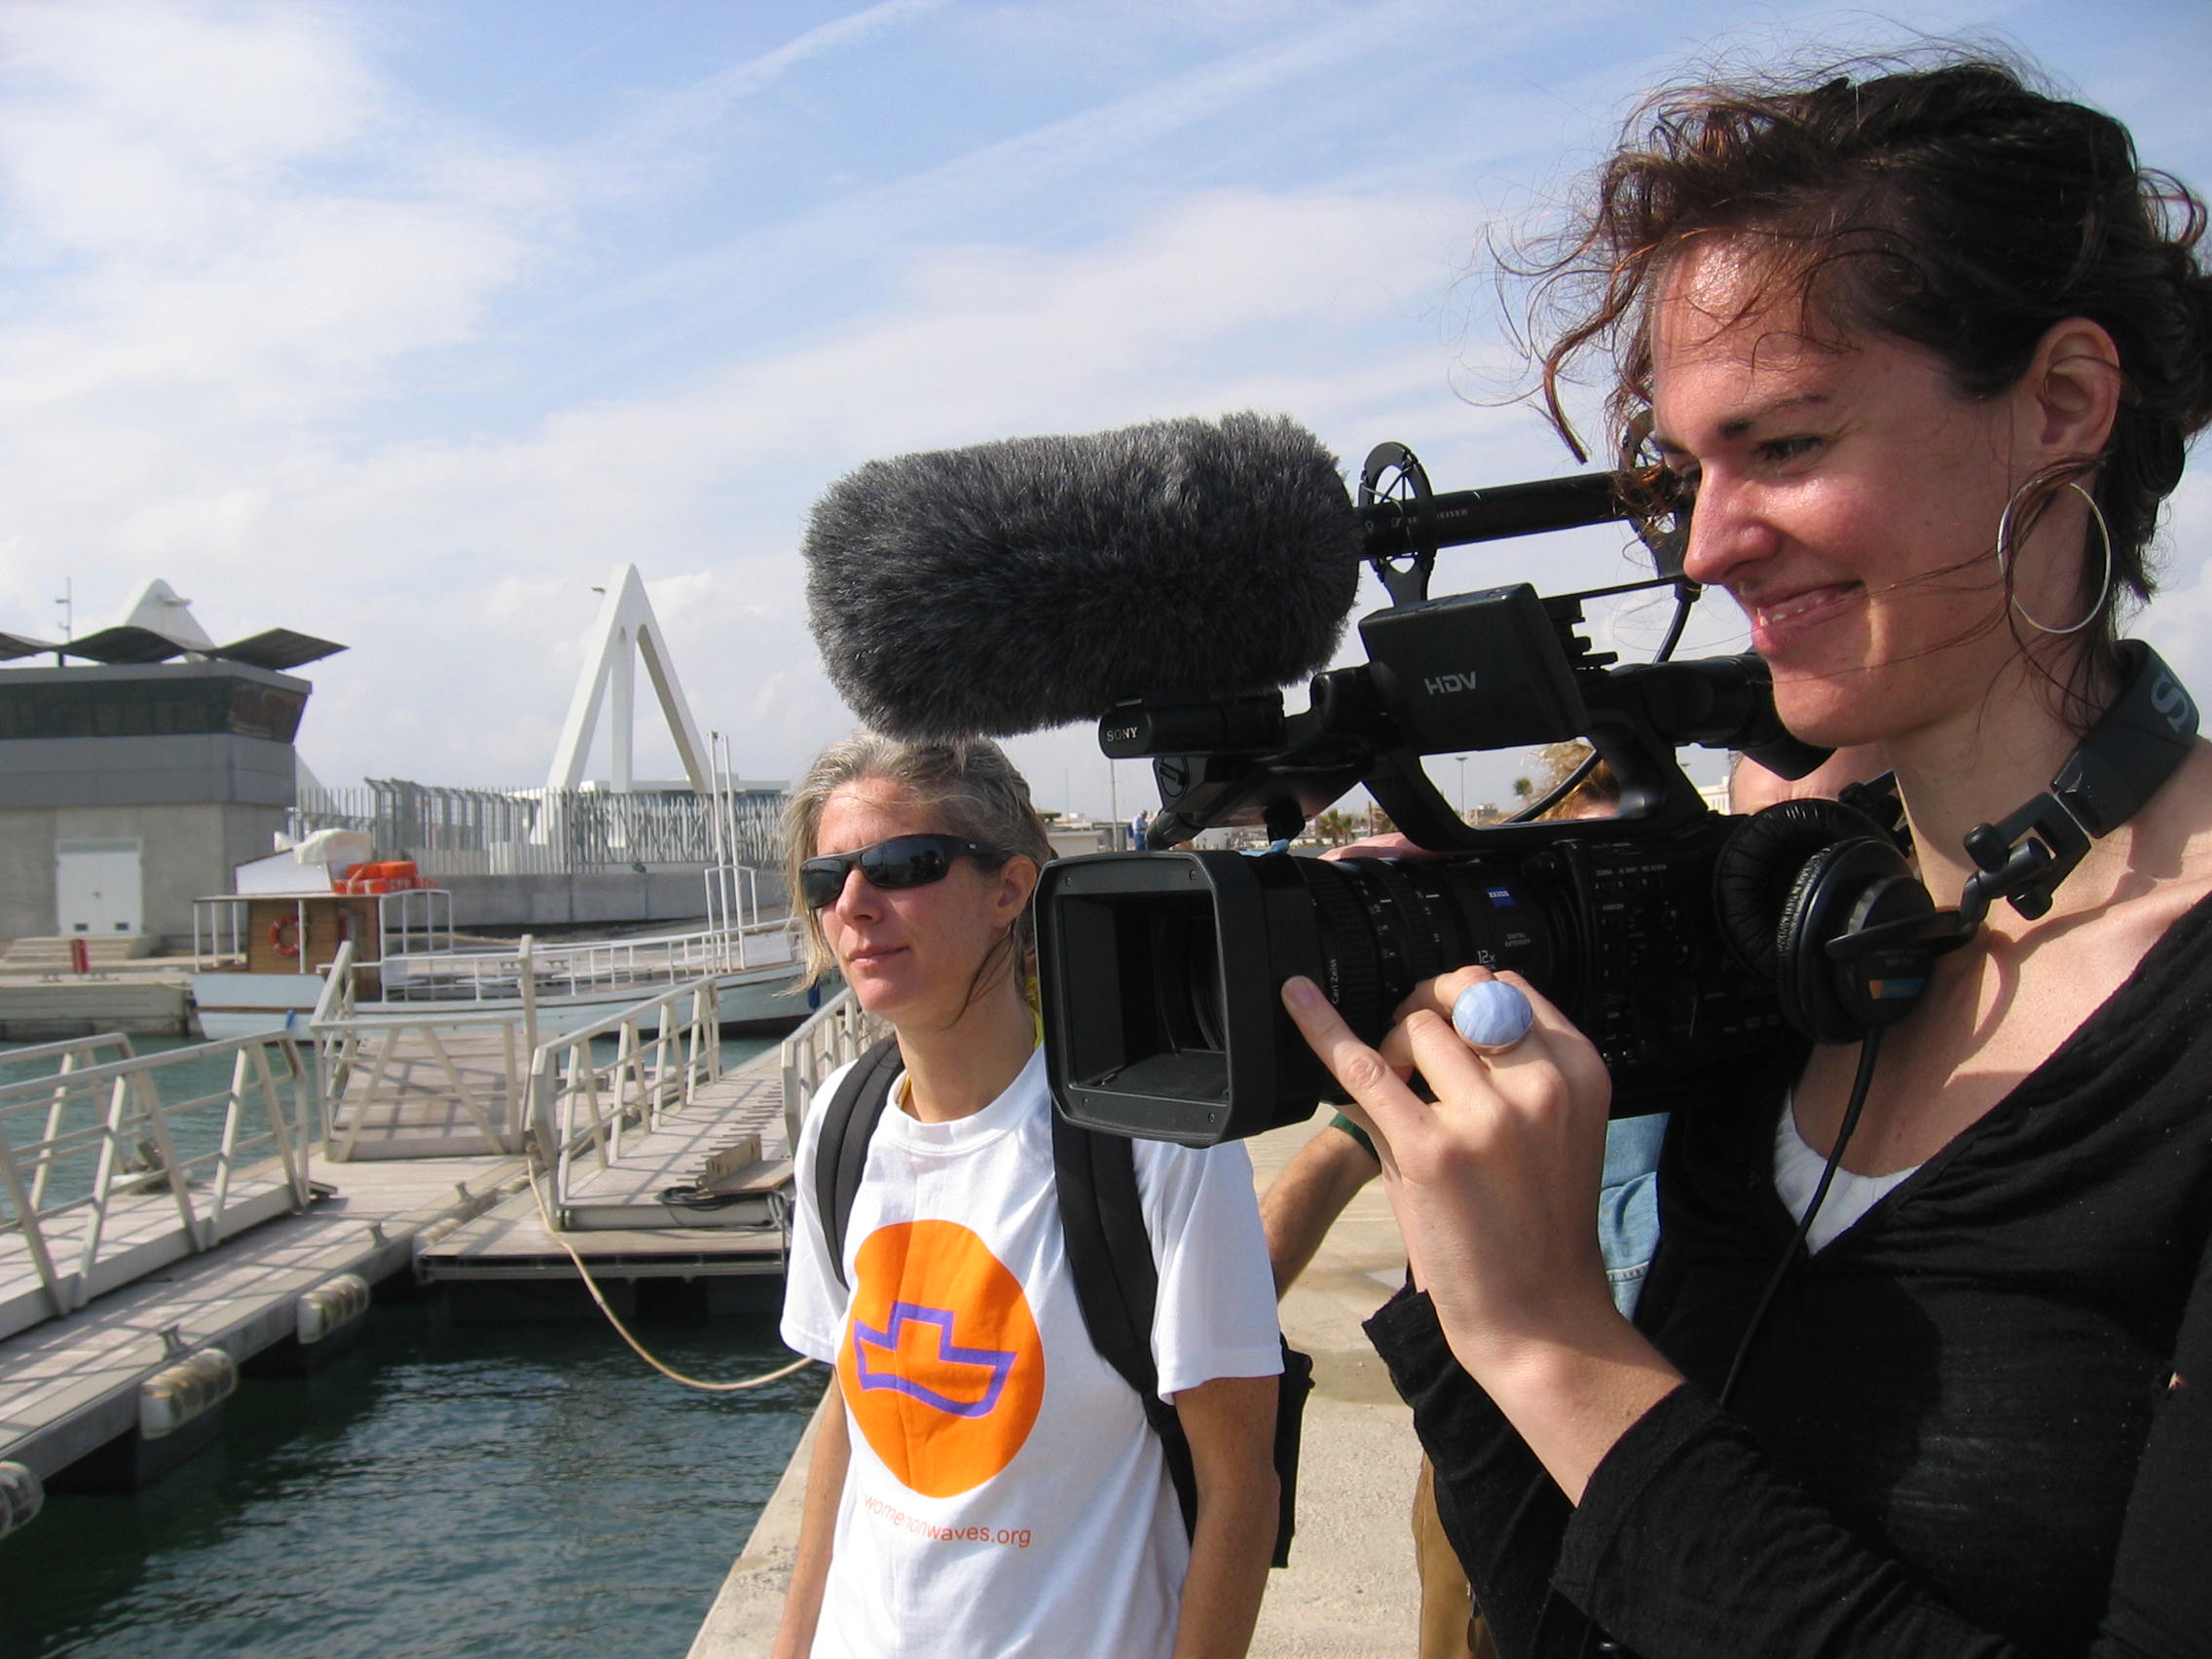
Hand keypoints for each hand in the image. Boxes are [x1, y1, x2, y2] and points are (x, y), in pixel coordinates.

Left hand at [1278, 966, 1619, 1373]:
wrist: (1540, 1316)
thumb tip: (1430, 1017)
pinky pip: (1362, 1067)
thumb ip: (1503, 1072)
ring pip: (1415, 1027)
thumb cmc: (1535, 1225)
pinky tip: (1297, 999)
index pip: (1507, 987)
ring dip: (1395, 1049)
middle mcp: (1540, 1084)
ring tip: (1399, 1101)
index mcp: (1579, 1071)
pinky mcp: (1430, 1150)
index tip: (1445, 1025)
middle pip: (1460, 997)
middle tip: (1410, 1057)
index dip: (1465, 1001)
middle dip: (1428, 1012)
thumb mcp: (1548, 1130)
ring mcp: (1486, 1117)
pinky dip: (1323, 1027)